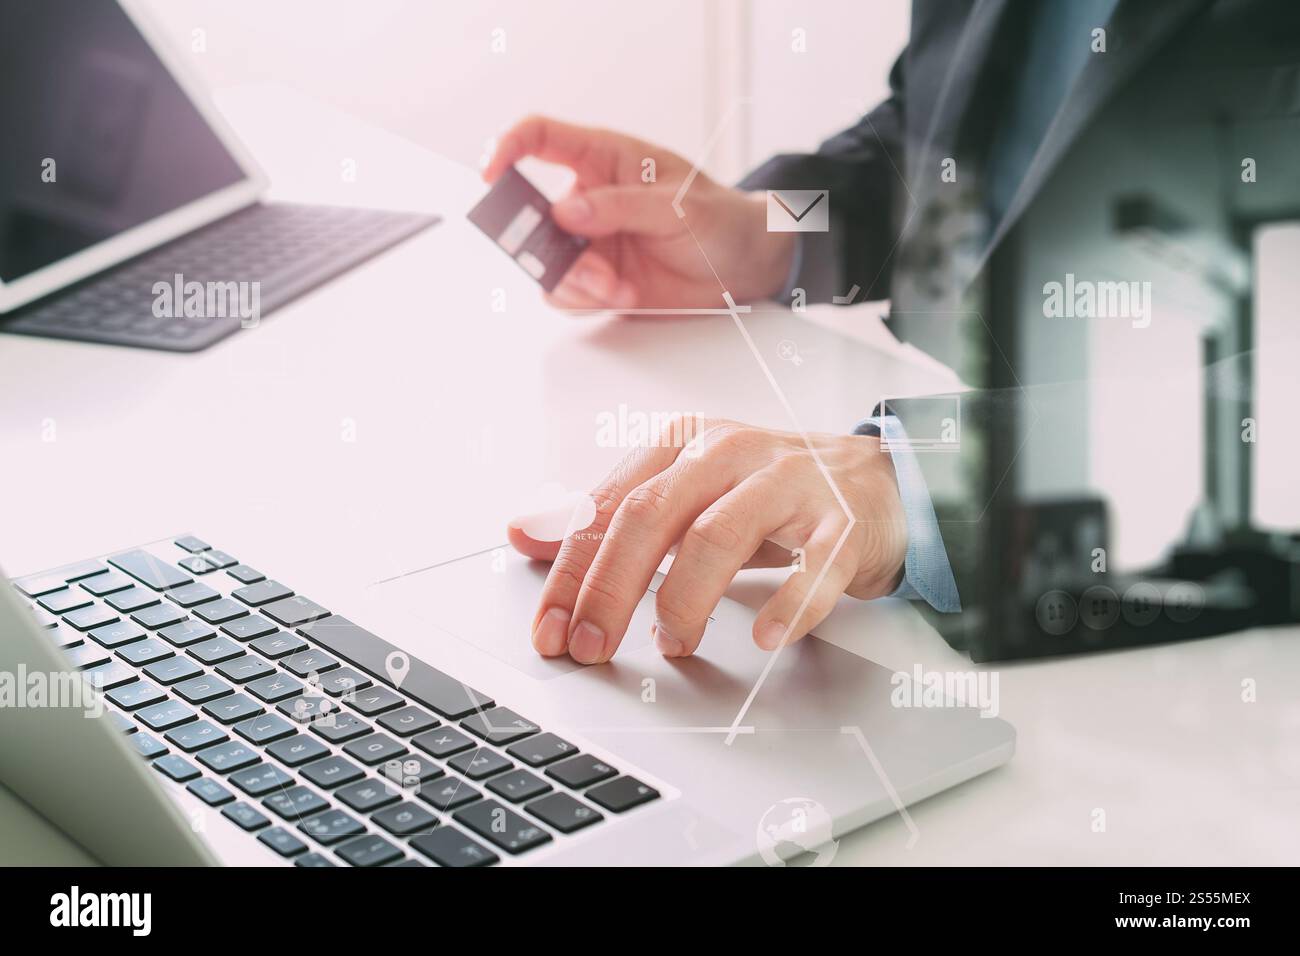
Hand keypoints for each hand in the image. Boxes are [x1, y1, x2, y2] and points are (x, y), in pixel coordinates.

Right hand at [483, 116, 795, 310]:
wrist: (743, 267)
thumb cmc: (717, 219)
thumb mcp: (677, 205)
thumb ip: (621, 205)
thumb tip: (566, 210)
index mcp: (604, 159)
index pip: (541, 138)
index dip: (508, 148)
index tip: (492, 175)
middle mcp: (588, 199)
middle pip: (530, 212)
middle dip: (542, 243)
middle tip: (581, 263)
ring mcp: (589, 242)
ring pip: (546, 261)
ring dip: (574, 280)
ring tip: (616, 286)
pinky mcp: (597, 279)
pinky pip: (565, 293)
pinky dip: (586, 300)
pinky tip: (623, 295)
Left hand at [507, 418, 907, 663]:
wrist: (875, 483)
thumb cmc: (766, 493)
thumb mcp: (682, 493)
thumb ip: (605, 517)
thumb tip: (523, 534)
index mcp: (682, 446)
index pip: (607, 506)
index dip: (570, 572)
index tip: (549, 629)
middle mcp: (729, 453)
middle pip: (651, 516)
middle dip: (610, 588)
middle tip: (590, 646)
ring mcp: (789, 484)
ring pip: (720, 535)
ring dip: (685, 599)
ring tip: (671, 644)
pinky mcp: (842, 522)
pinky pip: (814, 565)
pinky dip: (789, 605)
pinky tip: (766, 636)